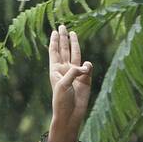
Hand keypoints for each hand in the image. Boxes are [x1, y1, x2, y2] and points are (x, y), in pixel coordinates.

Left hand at [48, 24, 93, 141]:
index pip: (54, 52)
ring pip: (75, 55)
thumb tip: (86, 65)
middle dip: (63, 39)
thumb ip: (73, 72)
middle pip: (64, 50)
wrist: (70, 115)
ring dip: (74, 44)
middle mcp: (65, 70)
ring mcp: (75, 74)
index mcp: (56, 70)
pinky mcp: (85, 79)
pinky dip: (88, 65)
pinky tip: (86, 67)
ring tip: (73, 33)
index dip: (54, 42)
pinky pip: (88, 68)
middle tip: (62, 26)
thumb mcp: (63, 85)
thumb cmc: (61, 101)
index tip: (54, 31)